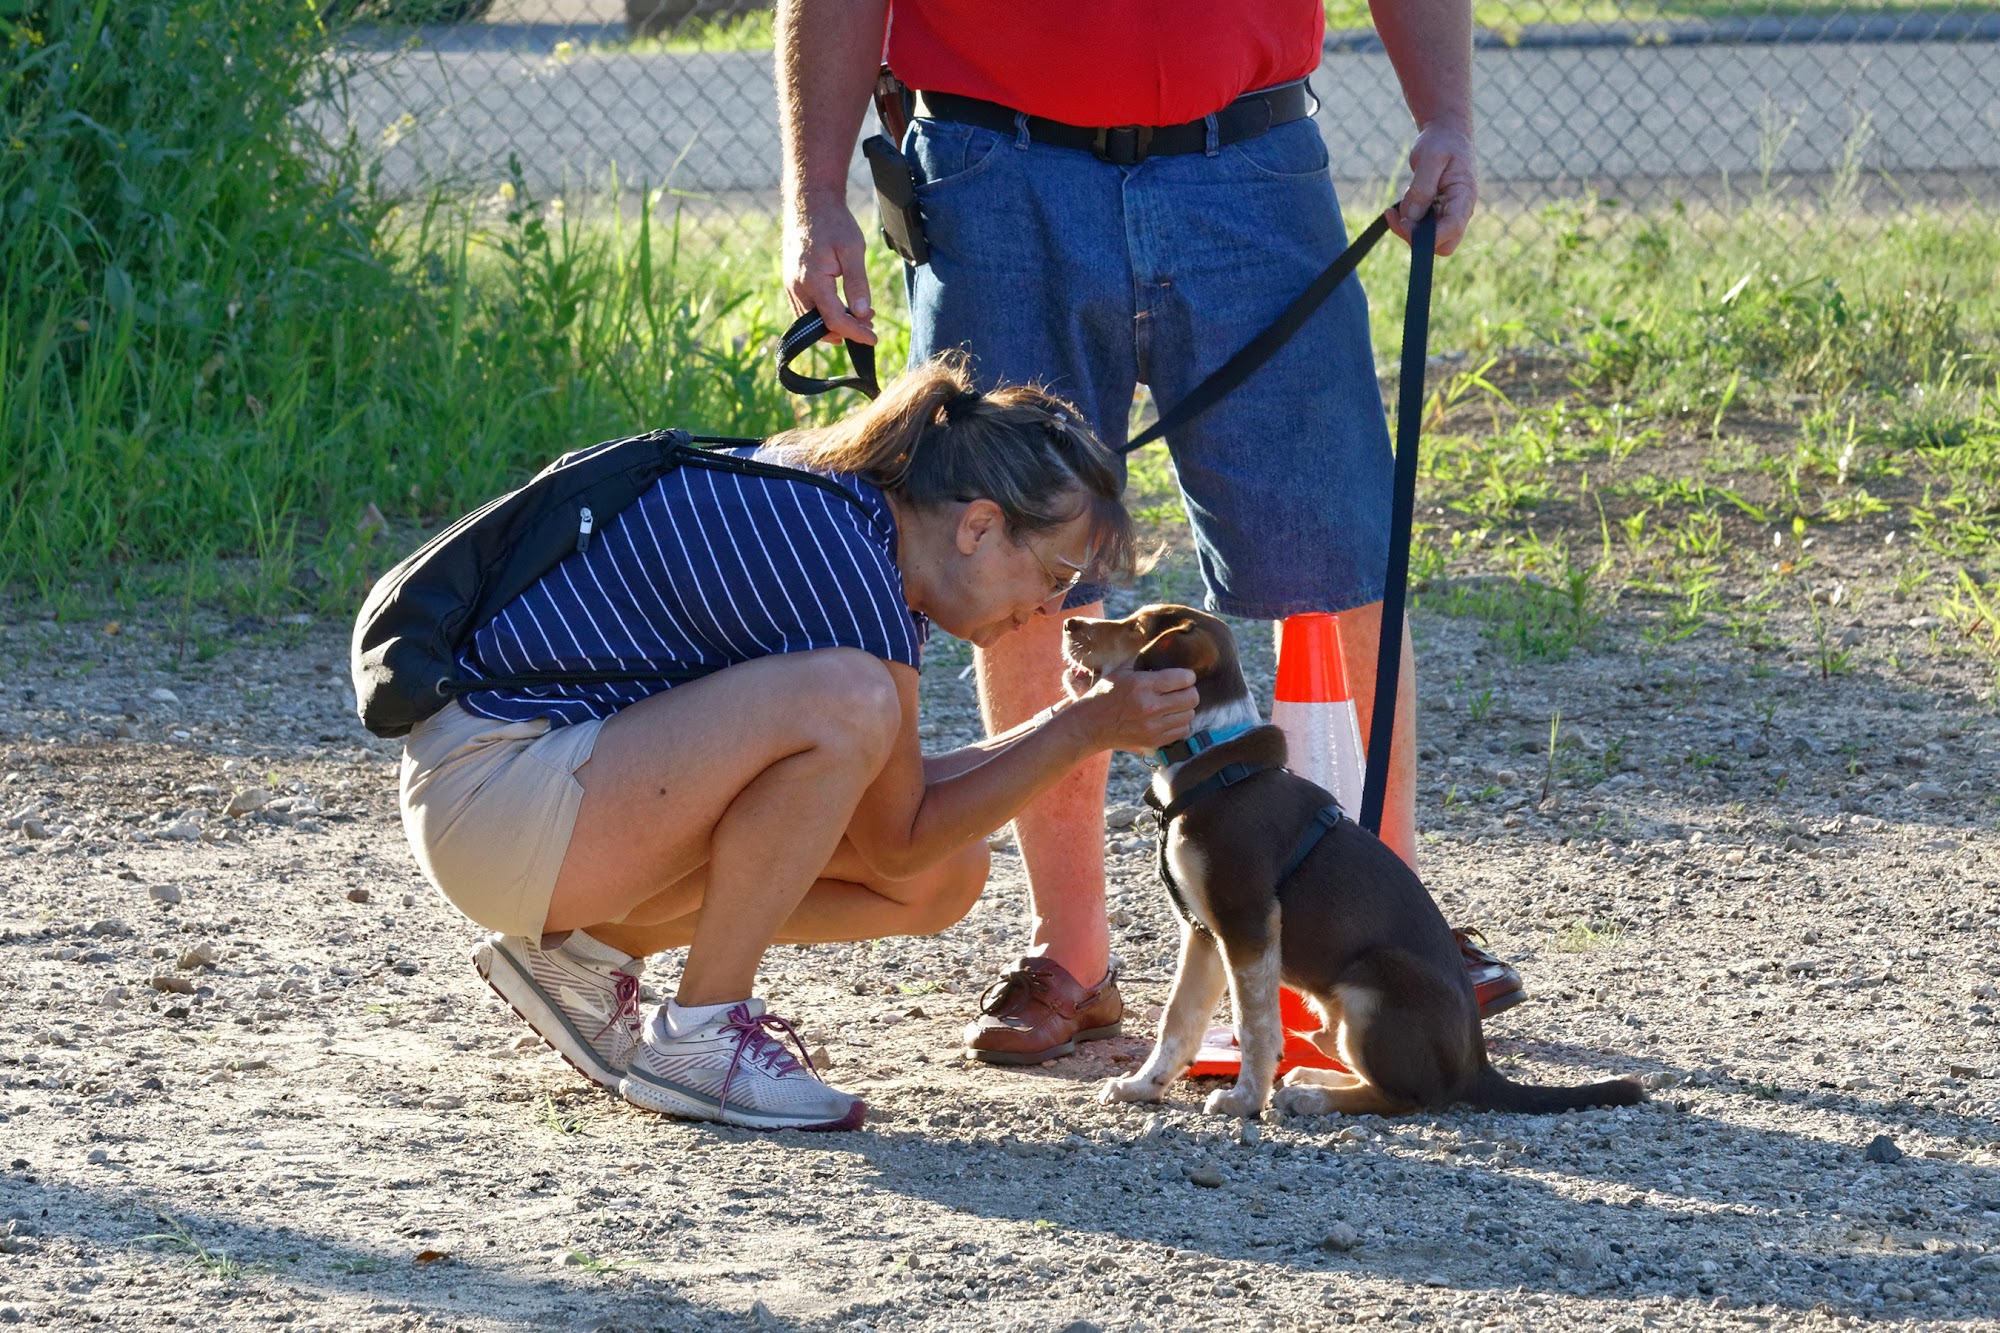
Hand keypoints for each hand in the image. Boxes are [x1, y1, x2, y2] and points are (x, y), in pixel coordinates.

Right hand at [782, 188, 875, 344]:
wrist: (811, 201)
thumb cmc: (833, 222)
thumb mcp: (853, 250)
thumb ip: (857, 284)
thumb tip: (862, 314)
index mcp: (812, 281)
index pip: (833, 320)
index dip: (854, 333)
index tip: (873, 339)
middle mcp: (797, 287)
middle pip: (818, 326)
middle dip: (845, 331)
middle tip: (869, 326)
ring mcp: (791, 284)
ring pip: (810, 320)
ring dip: (834, 324)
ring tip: (860, 317)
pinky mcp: (791, 280)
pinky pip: (805, 308)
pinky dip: (823, 314)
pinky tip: (843, 306)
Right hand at [1072, 666, 1197, 754]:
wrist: (1089, 725)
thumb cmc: (1105, 694)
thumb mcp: (1121, 670)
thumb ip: (1143, 657)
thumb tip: (1165, 645)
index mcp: (1142, 684)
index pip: (1184, 678)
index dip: (1188, 676)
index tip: (1184, 677)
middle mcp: (1150, 706)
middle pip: (1191, 698)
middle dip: (1189, 691)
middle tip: (1181, 690)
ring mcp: (1153, 727)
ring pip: (1189, 715)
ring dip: (1185, 708)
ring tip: (1174, 705)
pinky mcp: (1153, 741)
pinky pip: (1182, 731)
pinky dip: (1179, 723)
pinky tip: (1169, 718)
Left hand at [1388, 122, 1477, 256]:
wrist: (1446, 134)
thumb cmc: (1441, 142)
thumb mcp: (1429, 158)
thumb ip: (1422, 187)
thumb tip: (1412, 218)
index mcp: (1465, 197)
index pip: (1452, 230)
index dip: (1427, 235)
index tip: (1404, 222)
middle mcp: (1460, 211)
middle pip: (1442, 245)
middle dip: (1416, 238)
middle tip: (1396, 218)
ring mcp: (1449, 215)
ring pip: (1428, 241)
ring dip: (1407, 228)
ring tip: (1396, 205)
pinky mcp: (1436, 215)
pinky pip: (1421, 230)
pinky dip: (1406, 223)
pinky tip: (1396, 208)